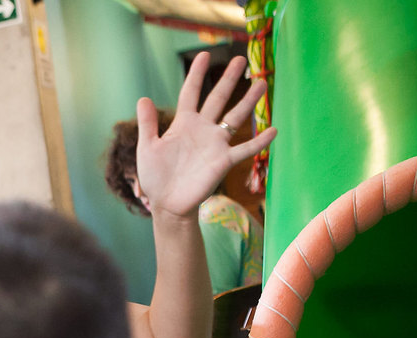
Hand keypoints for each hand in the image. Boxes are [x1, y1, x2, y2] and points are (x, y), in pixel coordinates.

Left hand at [135, 51, 276, 219]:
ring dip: (249, 101)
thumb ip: (148, 124)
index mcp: (183, 124)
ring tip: (262, 84)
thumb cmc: (156, 177)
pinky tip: (273, 130)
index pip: (190, 93)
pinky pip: (245, 149)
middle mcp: (202, 130)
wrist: (167, 204)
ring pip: (235, 118)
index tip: (204, 55)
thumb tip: (143, 98)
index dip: (196, 74)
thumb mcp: (148, 148)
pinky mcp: (223, 162)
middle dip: (229, 80)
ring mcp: (215, 144)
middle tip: (241, 60)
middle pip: (218, 99)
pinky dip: (259, 142)